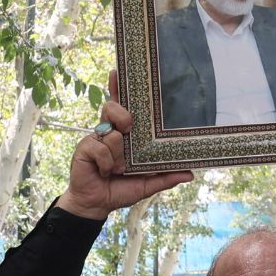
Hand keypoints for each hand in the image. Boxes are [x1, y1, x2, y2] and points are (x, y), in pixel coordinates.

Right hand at [56, 71, 193, 221]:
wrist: (97, 204)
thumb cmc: (120, 189)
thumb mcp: (147, 183)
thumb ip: (166, 177)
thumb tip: (190, 173)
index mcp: (124, 134)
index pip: (122, 106)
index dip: (118, 88)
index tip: (117, 71)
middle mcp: (110, 132)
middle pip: (113, 108)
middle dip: (122, 115)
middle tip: (128, 128)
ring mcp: (96, 138)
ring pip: (111, 131)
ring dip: (117, 154)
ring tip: (116, 167)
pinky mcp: (85, 147)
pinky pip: (100, 148)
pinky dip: (106, 164)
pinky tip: (104, 172)